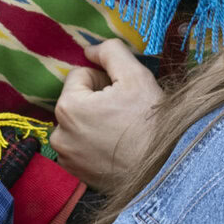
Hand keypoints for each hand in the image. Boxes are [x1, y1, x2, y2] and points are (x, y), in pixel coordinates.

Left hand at [50, 40, 165, 192]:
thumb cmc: (150, 123)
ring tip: (121, 132)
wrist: (164, 172)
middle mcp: (59, 134)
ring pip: (79, 124)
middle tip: (125, 114)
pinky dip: (93, 144)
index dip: (105, 80)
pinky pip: (80, 146)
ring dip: (95, 123)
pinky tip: (115, 149)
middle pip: (77, 100)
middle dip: (98, 102)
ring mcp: (65, 157)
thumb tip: (90, 49)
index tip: (123, 95)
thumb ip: (110, 52)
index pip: (80, 75)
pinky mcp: (74, 174)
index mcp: (68, 107)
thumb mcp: (136, 76)